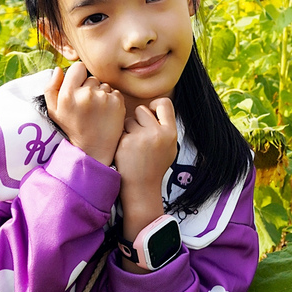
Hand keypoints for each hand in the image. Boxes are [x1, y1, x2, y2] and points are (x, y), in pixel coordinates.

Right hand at [44, 63, 125, 165]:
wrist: (94, 148)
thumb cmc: (73, 127)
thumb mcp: (54, 111)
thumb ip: (51, 88)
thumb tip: (58, 69)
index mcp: (68, 95)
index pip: (78, 67)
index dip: (78, 76)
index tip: (78, 88)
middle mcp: (86, 94)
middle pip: (92, 77)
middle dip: (89, 88)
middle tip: (87, 106)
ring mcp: (103, 98)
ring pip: (104, 85)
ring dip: (101, 94)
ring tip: (97, 111)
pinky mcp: (117, 102)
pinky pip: (114, 92)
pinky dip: (112, 100)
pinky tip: (106, 113)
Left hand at [115, 98, 177, 236]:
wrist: (142, 188)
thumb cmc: (155, 166)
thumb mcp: (170, 147)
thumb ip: (165, 128)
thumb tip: (155, 106)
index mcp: (170, 133)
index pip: (164, 104)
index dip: (155, 105)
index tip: (151, 112)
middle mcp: (157, 134)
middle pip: (142, 109)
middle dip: (139, 119)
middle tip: (139, 135)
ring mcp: (140, 138)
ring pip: (129, 119)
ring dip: (128, 129)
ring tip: (133, 146)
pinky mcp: (125, 143)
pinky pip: (120, 130)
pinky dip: (121, 139)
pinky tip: (126, 151)